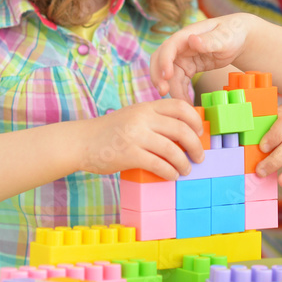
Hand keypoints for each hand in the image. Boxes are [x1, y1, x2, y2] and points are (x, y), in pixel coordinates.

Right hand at [79, 99, 204, 180]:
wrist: (81, 142)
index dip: (195, 119)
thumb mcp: (133, 115)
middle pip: (181, 129)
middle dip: (195, 145)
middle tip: (200, 156)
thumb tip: (185, 133)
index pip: (179, 106)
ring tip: (186, 169)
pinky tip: (172, 175)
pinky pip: (158, 164)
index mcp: (146, 107)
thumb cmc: (111, 131)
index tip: (200, 132)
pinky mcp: (129, 155)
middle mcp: (142, 118)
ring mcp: (135, 136)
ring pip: (172, 150)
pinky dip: (169, 172)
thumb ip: (154, 119)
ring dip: (184, 162)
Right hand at [151, 14, 253, 100]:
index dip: (164, 60)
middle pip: (160, 61)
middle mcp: (180, 47)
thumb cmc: (232, 33)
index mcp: (186, 36)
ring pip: (169, 75)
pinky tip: (187, 104)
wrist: (237, 39)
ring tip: (181, 104)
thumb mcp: (224, 37)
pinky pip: (179, 82)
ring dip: (170, 89)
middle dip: (158, 76)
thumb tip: (192, 40)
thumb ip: (209, 40)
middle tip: (163, 92)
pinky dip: (180, 93)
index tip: (167, 75)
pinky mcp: (188, 69)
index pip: (169, 47)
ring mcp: (183, 59)